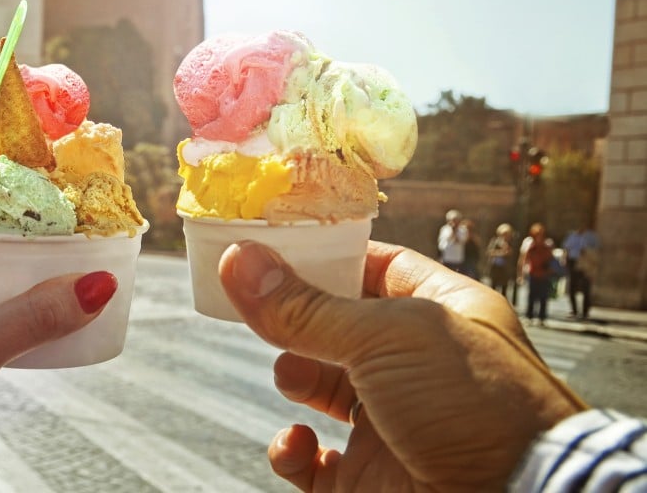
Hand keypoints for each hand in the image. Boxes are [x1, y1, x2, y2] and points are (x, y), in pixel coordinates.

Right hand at [219, 240, 585, 491]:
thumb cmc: (477, 408)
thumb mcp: (387, 338)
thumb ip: (307, 307)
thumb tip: (238, 260)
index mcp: (440, 314)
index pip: (376, 266)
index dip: (326, 255)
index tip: (273, 246)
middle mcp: (417, 365)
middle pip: (338, 326)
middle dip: (297, 318)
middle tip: (259, 307)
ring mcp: (392, 423)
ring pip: (321, 387)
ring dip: (293, 375)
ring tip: (291, 375)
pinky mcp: (370, 479)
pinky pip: (314, 461)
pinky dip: (293, 451)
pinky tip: (297, 444)